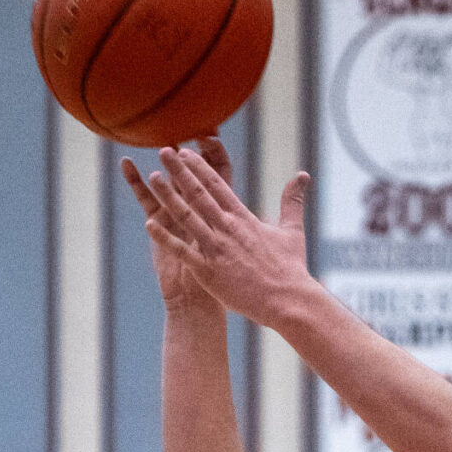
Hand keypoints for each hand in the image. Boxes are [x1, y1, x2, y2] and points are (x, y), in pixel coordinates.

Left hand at [142, 140, 313, 327]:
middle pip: (198, 194)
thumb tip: (303, 175)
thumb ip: (293, 201)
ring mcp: (217, 250)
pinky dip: (165, 238)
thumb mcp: (293, 230)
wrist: (289, 301)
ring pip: (187, 217)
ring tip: (153, 177)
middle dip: (180, 171)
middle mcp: (227, 229)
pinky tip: (149, 223)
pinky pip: (183, 251)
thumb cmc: (291, 269)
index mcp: (243, 219)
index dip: (199, 167)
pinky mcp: (209, 272)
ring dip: (169, 196)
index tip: (185, 151)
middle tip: (163, 150)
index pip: (217, 185)